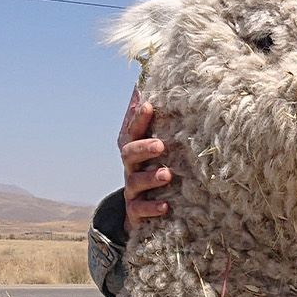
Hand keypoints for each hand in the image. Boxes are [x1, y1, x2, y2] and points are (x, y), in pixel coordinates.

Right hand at [119, 88, 172, 234]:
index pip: (132, 130)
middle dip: (143, 148)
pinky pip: (140, 210)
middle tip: (161, 145)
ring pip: (135, 182)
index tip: (148, 105)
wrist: (141, 211)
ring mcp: (131, 190)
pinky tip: (166, 206)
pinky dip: (152, 207)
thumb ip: (147, 119)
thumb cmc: (151, 168)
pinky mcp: (135, 212)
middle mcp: (130, 167)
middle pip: (129, 154)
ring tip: (167, 175)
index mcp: (133, 148)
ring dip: (150, 178)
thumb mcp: (150, 144)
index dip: (137, 118)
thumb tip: (143, 84)